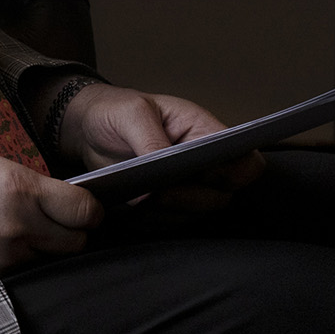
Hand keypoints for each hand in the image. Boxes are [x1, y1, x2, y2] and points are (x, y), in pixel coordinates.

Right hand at [0, 153, 102, 288]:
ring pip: (50, 260)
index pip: (84, 210)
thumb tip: (58, 200)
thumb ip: (27, 184)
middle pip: (76, 242)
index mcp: (19, 189)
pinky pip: (23, 273)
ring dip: (43, 250)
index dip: (91, 212)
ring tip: (17, 235)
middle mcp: (19, 226)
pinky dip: (18, 263)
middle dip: (73, 234)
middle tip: (58, 225)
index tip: (86, 211)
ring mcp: (6, 258)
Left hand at [60, 84, 261, 211]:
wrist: (89, 127)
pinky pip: (169, 222)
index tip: (205, 173)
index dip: (235, 173)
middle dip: (192, 198)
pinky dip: (152, 219)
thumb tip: (160, 182)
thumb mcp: (132, 114)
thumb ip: (151, 142)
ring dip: (169, 211)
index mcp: (204, 133)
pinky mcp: (165, 204)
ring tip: (140, 196)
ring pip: (195, 214)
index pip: (245, 161)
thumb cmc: (116, 110)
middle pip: (222, 196)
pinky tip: (132, 206)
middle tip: (159, 192)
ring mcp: (186, 187)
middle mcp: (203, 164)